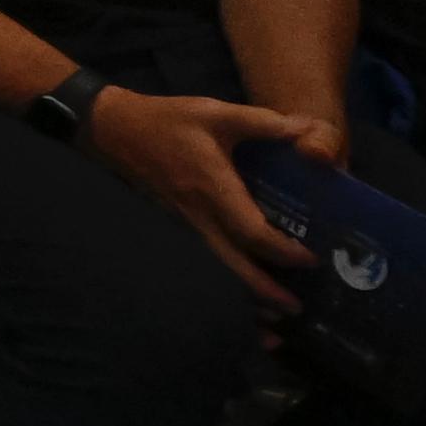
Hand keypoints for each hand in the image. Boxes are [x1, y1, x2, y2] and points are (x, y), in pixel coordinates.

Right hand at [87, 84, 335, 309]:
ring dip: (244, 294)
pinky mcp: (176, 225)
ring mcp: (183, 223)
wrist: (115, 130)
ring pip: (216, 268)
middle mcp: (197, 214)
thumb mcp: (215, 111)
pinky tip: (240, 292)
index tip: (310, 258)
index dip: (282, 250)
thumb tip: (306, 130)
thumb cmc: (168, 121)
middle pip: (232, 264)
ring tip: (273, 314)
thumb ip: (262, 121)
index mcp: (211, 187)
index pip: (251, 231)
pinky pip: (204, 260)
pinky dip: (225, 281)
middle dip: (263, 291)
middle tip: (294, 308)